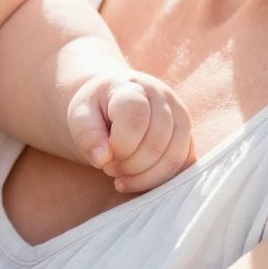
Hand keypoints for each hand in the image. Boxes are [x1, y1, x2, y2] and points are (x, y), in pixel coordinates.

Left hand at [67, 71, 194, 193]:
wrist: (113, 100)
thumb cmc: (96, 109)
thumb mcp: (80, 114)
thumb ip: (87, 134)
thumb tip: (102, 158)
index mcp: (134, 88)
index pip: (136, 119)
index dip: (119, 146)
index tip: (102, 156)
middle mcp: (164, 98)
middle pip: (156, 143)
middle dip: (130, 166)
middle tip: (110, 168)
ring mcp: (180, 116)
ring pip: (174, 158)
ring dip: (145, 178)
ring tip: (123, 176)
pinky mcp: (187, 136)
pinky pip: (183, 166)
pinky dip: (161, 180)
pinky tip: (140, 179)